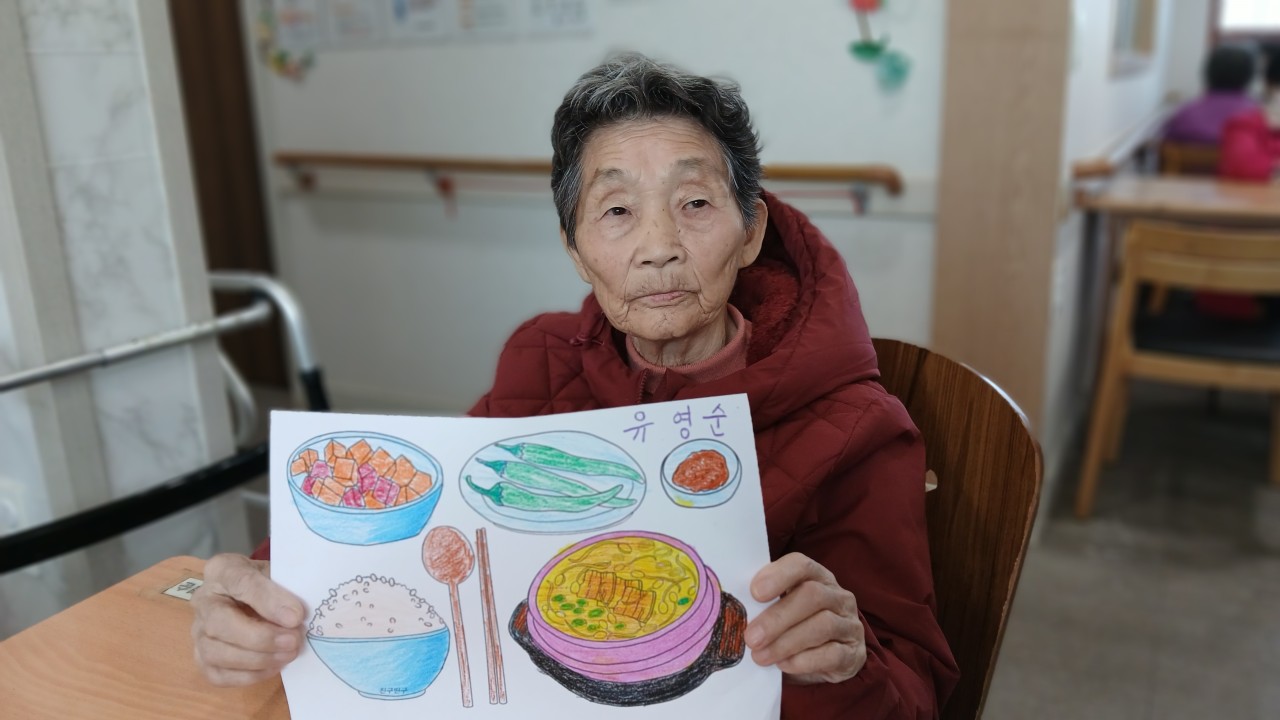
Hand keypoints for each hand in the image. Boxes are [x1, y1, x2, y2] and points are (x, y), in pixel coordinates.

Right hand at [191, 553, 306, 685]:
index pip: (239, 581)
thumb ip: (286, 589)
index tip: (296, 616)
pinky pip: (217, 674)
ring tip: (288, 654)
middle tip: (293, 640)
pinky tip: (274, 667)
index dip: (268, 600)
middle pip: (219, 622)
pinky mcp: (202, 657)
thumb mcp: (280, 573)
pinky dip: (248, 675)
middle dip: (260, 637)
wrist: (258, 596)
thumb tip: (294, 618)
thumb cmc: (270, 582)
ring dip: (256, 659)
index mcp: (222, 570)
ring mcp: (198, 631)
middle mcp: (203, 600)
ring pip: (215, 652)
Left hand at [745, 552, 866, 684]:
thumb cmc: (796, 627)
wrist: (829, 660)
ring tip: (760, 656)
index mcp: (818, 577)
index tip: (754, 592)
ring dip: (786, 642)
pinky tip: (784, 665)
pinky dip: (804, 661)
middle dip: (778, 617)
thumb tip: (733, 610)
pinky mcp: (855, 653)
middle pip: (813, 595)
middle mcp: (839, 596)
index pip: (801, 565)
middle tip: (751, 637)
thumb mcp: (782, 609)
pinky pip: (832, 654)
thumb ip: (764, 603)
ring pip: (823, 625)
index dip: (778, 575)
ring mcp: (850, 624)